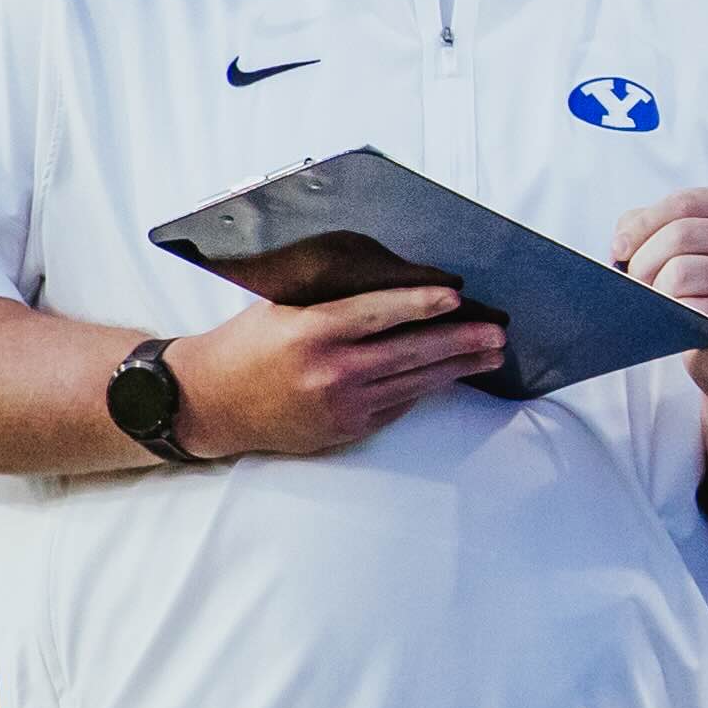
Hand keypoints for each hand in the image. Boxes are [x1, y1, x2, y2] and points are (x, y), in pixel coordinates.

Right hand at [163, 286, 502, 458]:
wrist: (209, 404)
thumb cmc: (245, 345)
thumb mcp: (280, 308)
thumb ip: (330, 298)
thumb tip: (391, 277)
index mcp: (310, 333)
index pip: (377, 315)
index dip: (420, 306)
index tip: (457, 298)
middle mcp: (329, 372)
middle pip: (409, 354)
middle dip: (460, 342)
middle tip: (498, 333)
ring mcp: (341, 407)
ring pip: (413, 384)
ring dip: (457, 368)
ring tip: (491, 355)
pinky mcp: (347, 430)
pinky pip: (397, 405)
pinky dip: (426, 388)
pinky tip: (451, 374)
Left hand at [615, 187, 707, 392]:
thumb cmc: (705, 293)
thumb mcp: (686, 249)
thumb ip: (652, 228)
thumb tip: (622, 243)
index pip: (684, 202)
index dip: (641, 224)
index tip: (620, 249)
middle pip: (680, 234)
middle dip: (642, 261)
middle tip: (635, 284)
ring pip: (680, 270)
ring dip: (655, 291)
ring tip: (658, 303)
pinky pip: (690, 306)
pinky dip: (671, 315)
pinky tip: (677, 322)